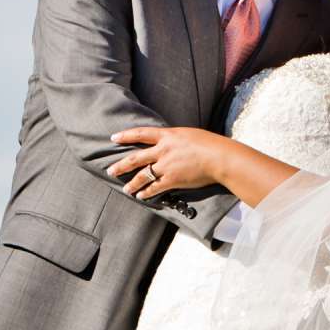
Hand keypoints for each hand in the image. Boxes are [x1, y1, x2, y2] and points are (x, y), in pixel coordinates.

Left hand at [109, 126, 232, 199]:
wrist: (219, 157)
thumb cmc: (210, 144)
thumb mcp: (189, 134)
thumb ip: (176, 139)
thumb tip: (170, 142)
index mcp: (167, 135)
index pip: (141, 134)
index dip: (126, 135)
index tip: (114, 138)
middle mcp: (163, 150)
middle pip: (136, 158)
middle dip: (121, 165)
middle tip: (110, 170)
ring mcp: (166, 166)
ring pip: (142, 176)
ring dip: (132, 183)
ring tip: (126, 189)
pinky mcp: (172, 180)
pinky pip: (154, 188)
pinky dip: (146, 193)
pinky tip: (140, 196)